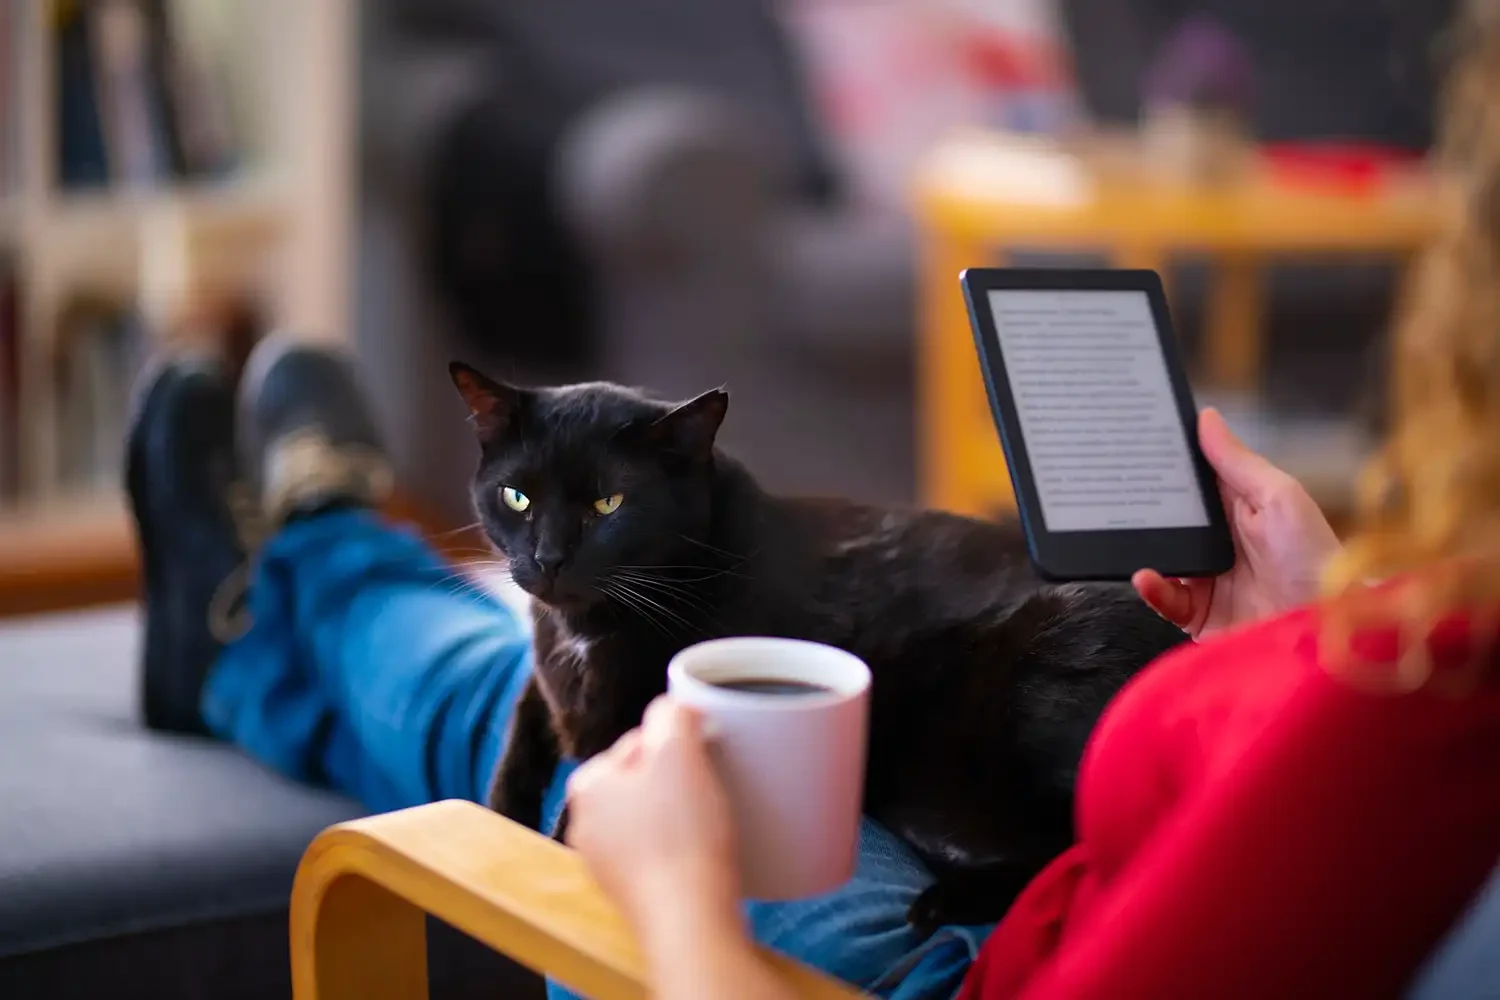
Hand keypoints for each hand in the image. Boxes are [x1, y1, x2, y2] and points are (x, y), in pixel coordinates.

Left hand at [565, 697, 738, 929]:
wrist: (689, 922)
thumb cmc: (681, 837)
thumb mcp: (677, 753)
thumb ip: (671, 713)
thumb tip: (674, 705)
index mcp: (587, 785)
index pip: (639, 740)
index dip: (680, 743)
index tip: (705, 759)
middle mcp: (586, 824)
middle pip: (646, 778)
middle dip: (680, 778)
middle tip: (712, 790)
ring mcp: (606, 863)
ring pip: (654, 815)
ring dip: (683, 812)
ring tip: (711, 823)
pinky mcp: (632, 891)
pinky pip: (660, 851)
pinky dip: (682, 847)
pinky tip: (703, 853)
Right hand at [1132, 408, 1341, 637]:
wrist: (1327, 629)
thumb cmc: (1315, 558)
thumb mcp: (1279, 498)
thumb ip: (1238, 462)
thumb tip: (1206, 418)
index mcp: (1238, 508)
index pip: (1194, 482)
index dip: (1167, 465)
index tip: (1137, 445)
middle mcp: (1218, 542)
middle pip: (1170, 519)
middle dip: (1142, 507)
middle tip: (1113, 489)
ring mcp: (1206, 579)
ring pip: (1161, 556)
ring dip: (1142, 547)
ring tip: (1125, 536)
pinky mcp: (1199, 614)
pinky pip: (1165, 599)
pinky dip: (1151, 589)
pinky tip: (1146, 577)